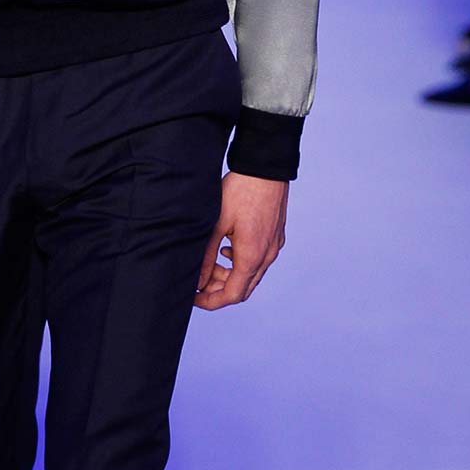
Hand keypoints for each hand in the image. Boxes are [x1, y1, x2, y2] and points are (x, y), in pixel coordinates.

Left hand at [195, 173, 288, 310]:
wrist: (265, 168)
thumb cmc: (240, 191)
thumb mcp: (216, 224)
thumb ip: (206, 255)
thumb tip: (197, 281)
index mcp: (252, 256)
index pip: (232, 295)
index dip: (211, 301)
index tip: (194, 298)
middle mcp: (267, 256)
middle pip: (243, 288)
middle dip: (219, 290)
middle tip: (198, 281)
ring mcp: (274, 247)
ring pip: (251, 275)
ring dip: (230, 275)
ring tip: (210, 263)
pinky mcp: (275, 237)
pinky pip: (258, 261)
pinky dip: (241, 263)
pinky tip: (227, 248)